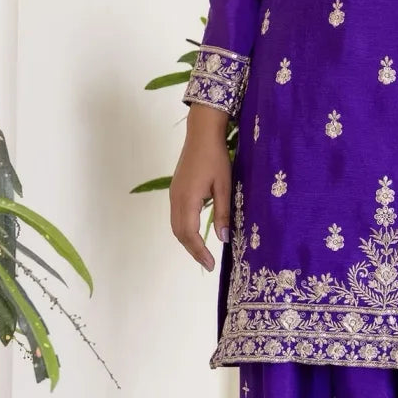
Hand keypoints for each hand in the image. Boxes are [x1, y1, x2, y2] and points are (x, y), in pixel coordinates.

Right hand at [170, 105, 231, 270]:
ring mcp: (173, 194)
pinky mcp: (176, 191)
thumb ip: (223, 212)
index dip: (199, 251)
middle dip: (192, 250)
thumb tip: (223, 238)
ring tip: (203, 253)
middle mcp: (176, 199)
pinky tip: (196, 233)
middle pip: (179, 233)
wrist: (201, 133)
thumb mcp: (224, 186)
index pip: (190, 234)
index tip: (211, 264)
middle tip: (208, 263)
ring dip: (188, 241)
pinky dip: (185, 230)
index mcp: (187, 199)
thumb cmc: (216, 157)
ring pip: (176, 226)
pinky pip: (176, 217)